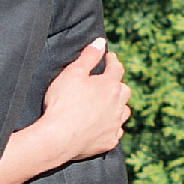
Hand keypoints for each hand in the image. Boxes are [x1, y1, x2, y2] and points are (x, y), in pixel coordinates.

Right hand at [34, 39, 128, 165]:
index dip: (111, 60)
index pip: (115, 67)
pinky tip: (106, 126)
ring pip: (124, 111)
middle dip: (117, 84)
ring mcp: (115, 124)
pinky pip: (116, 131)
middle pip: (124, 90)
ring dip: (118, 106)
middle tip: (109, 82)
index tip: (109, 57)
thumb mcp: (72, 73)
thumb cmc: (63, 102)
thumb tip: (100, 42)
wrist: (58, 138)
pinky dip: (112, 126)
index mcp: (110, 85)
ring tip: (110, 105)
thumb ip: (88, 56)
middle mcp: (117, 104)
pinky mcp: (109, 141)